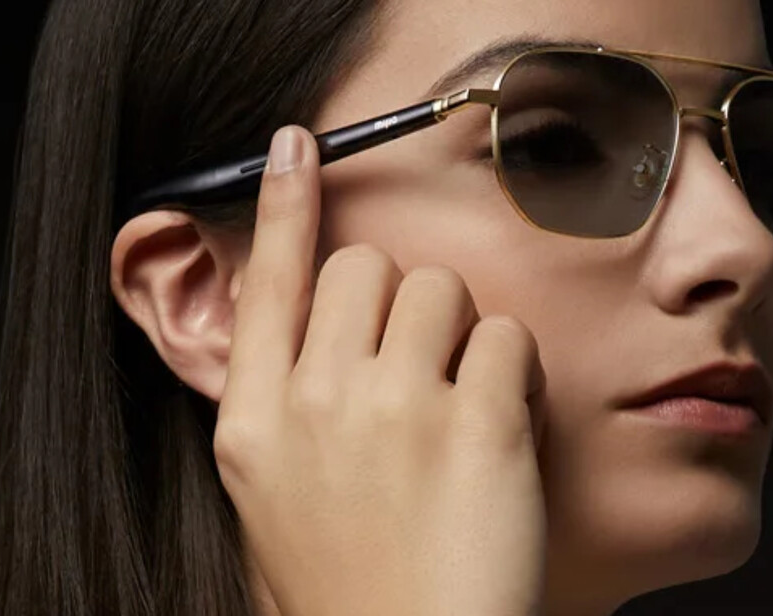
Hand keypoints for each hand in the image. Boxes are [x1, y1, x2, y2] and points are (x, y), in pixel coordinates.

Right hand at [213, 126, 547, 615]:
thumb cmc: (351, 586)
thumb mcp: (276, 497)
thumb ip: (286, 406)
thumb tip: (316, 329)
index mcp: (257, 422)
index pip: (265, 283)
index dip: (281, 206)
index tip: (295, 147)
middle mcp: (318, 402)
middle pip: (366, 268)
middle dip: (401, 301)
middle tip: (421, 363)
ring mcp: (397, 408)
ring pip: (441, 289)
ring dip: (462, 332)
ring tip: (464, 403)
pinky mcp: (479, 423)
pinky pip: (509, 337)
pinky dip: (516, 374)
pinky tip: (503, 431)